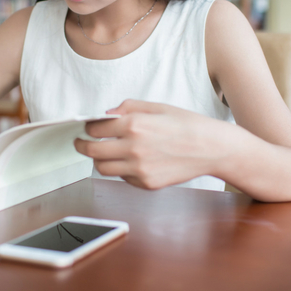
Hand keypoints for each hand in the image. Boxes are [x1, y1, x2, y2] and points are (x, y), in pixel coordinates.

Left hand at [74, 99, 224, 189]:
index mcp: (134, 125)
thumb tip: (106, 114)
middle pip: (92, 151)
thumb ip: (128, 108)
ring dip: (99, 160)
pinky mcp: (146, 183)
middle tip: (80, 143)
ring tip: (104, 153)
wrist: (211, 148)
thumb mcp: (157, 107)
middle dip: (82, 145)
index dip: (88, 126)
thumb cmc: (187, 124)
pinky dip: (121, 170)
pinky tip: (131, 161)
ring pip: (103, 168)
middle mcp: (133, 148)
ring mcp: (139, 169)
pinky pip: (123, 178)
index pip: (95, 128)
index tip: (87, 127)